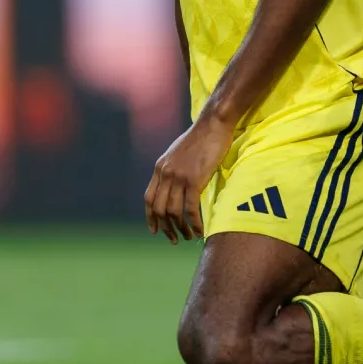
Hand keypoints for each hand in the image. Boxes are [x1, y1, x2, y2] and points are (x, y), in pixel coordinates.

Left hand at [144, 115, 233, 243]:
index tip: (155, 231)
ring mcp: (179, 177)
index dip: (150, 217)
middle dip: (166, 228)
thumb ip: (173, 168)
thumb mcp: (178, 153)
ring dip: (181, 228)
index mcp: (160, 168)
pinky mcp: (194, 180)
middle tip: (175, 239)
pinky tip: (200, 230)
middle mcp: (165, 173)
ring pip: (174, 212)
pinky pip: (190, 209)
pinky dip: (194, 223)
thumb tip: (173, 185)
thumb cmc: (201, 138)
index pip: (149, 199)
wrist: (213, 124)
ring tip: (188, 237)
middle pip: (160, 209)